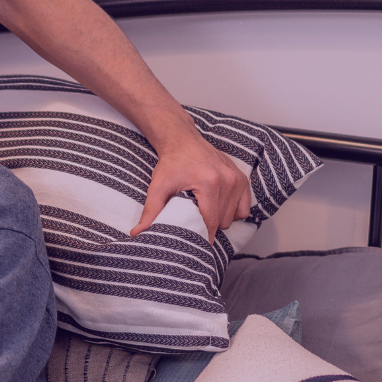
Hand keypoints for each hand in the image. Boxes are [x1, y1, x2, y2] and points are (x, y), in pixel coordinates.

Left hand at [131, 131, 251, 240]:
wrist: (182, 140)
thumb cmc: (171, 163)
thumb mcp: (157, 187)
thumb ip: (150, 212)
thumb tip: (136, 233)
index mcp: (209, 183)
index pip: (211, 221)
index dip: (202, 235)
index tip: (193, 241)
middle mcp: (227, 180)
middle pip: (223, 221)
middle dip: (209, 226)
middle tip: (195, 222)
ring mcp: (237, 178)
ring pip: (234, 217)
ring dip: (221, 219)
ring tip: (204, 212)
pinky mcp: (242, 178)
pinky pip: (244, 207)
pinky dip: (233, 212)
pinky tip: (218, 208)